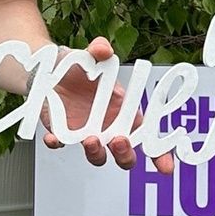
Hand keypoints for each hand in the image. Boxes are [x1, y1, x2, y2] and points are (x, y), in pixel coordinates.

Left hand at [41, 36, 173, 171]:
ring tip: (90, 139)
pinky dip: (58, 143)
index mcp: (124, 110)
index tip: (165, 167)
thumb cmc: (79, 66)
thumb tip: (102, 48)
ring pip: (98, 156)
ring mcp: (86, 132)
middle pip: (125, 153)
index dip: (159, 153)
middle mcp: (108, 126)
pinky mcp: (63, 132)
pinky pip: (62, 144)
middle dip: (126, 153)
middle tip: (119, 141)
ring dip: (97, 153)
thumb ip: (98, 50)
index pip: (147, 135)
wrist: (49, 69)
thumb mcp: (90, 54)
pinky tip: (54, 138)